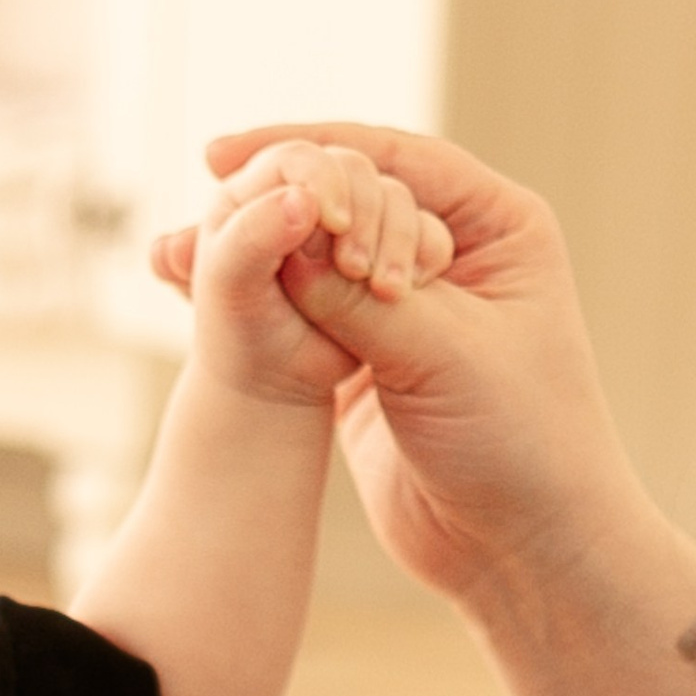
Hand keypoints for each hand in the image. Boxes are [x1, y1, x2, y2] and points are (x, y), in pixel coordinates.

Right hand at [152, 125, 628, 607]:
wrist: (519, 546)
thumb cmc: (518, 440)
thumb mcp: (438, 353)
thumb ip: (354, 299)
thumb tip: (277, 243)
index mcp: (498, 226)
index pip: (394, 159)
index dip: (312, 148)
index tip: (227, 153)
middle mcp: (454, 254)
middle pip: (351, 198)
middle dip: (277, 197)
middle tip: (208, 196)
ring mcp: (410, 308)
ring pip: (320, 257)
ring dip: (257, 250)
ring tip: (177, 250)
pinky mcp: (371, 360)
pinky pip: (306, 314)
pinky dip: (258, 302)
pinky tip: (194, 291)